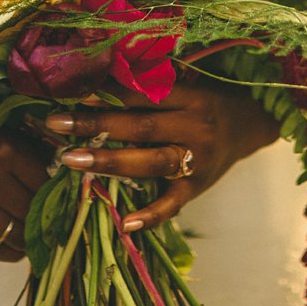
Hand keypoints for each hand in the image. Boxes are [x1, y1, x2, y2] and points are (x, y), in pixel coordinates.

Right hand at [0, 109, 46, 261]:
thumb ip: (28, 151)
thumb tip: (58, 176)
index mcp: (5, 150)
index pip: (44, 184)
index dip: (55, 195)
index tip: (61, 201)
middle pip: (31, 212)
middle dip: (45, 220)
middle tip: (53, 224)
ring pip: (14, 235)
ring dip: (29, 240)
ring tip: (36, 238)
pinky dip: (8, 254)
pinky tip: (16, 250)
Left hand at [44, 81, 279, 232]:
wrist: (249, 126)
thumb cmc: (206, 101)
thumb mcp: (186, 85)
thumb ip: (151, 88)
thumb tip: (96, 82)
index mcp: (191, 96)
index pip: (144, 94)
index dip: (108, 93)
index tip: (72, 93)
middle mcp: (195, 126)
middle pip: (141, 126)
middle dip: (97, 125)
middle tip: (57, 125)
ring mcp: (199, 159)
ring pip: (152, 162)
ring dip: (110, 162)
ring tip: (72, 160)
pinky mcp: (199, 188)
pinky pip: (173, 204)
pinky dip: (151, 215)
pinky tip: (125, 223)